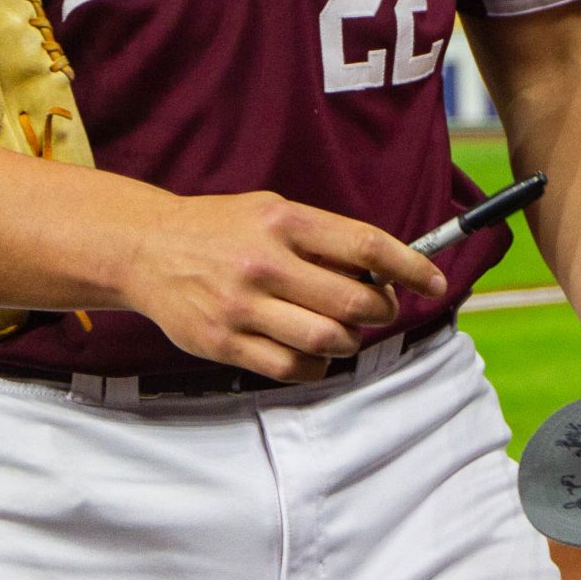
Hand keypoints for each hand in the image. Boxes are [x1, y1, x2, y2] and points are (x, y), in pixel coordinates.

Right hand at [121, 192, 445, 382]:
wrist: (146, 249)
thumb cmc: (221, 229)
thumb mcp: (271, 211)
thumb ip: (323, 238)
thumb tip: (384, 270)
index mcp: (283, 222)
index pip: (366, 246)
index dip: (411, 267)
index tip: (434, 281)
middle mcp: (265, 263)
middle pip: (355, 301)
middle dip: (382, 310)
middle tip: (379, 308)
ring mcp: (243, 307)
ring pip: (329, 341)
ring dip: (351, 341)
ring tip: (343, 330)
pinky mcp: (224, 344)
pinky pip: (293, 368)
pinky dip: (317, 365)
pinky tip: (312, 350)